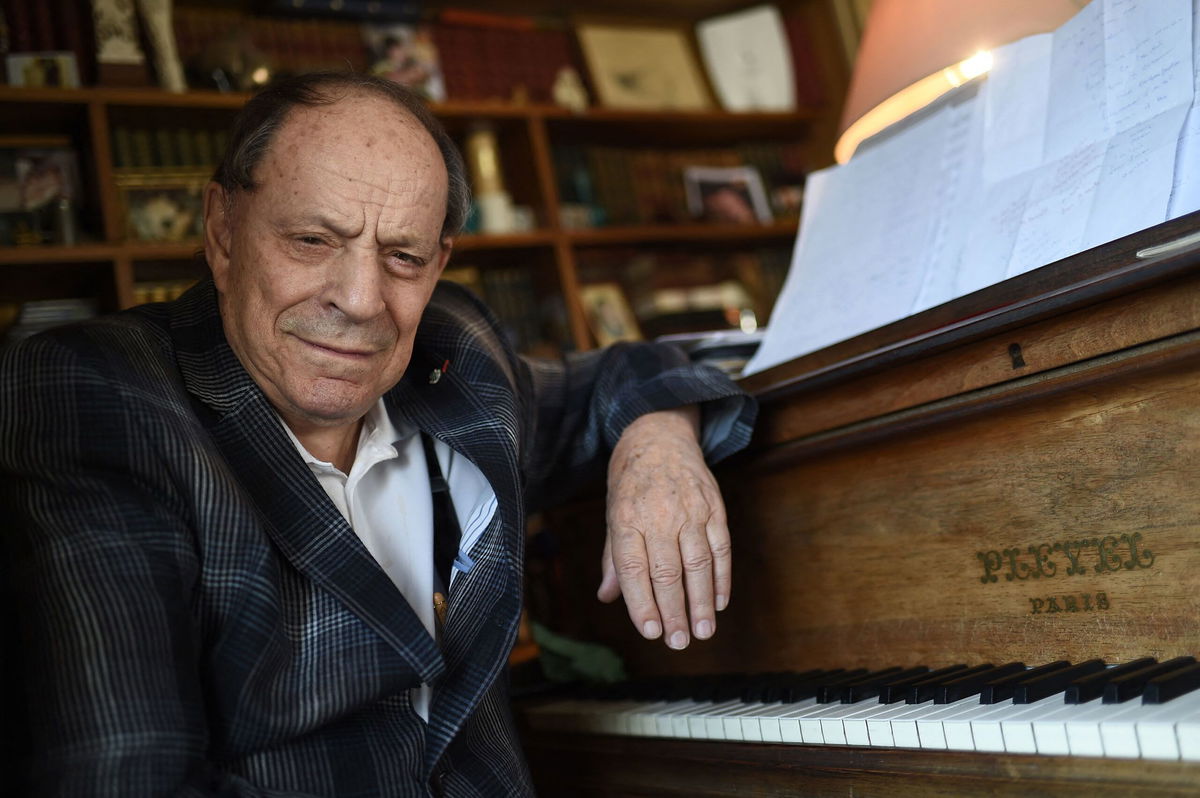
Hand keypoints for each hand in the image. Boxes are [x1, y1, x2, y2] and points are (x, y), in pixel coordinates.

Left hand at [597, 406, 729, 649]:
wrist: (659, 434)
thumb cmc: (630, 481)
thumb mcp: (612, 514)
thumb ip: (613, 558)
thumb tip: (608, 597)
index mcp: (627, 518)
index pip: (635, 569)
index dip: (643, 603)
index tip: (651, 632)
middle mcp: (659, 514)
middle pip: (668, 572)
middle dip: (674, 612)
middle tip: (679, 643)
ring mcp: (691, 509)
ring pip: (698, 564)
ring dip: (701, 602)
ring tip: (702, 632)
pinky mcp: (714, 506)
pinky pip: (721, 548)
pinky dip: (722, 578)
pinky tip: (718, 602)